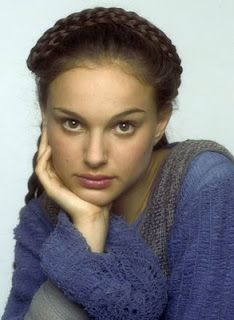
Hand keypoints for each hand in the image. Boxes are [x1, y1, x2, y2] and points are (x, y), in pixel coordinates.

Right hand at [35, 126, 110, 251]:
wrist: (96, 213)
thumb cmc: (99, 196)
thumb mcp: (99, 174)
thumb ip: (97, 163)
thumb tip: (104, 148)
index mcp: (66, 174)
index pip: (57, 153)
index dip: (56, 139)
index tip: (60, 125)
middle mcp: (57, 177)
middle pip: (47, 153)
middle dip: (48, 138)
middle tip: (48, 122)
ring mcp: (53, 182)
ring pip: (42, 159)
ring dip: (43, 144)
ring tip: (46, 130)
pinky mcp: (51, 188)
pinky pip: (42, 169)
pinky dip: (44, 157)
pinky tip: (50, 147)